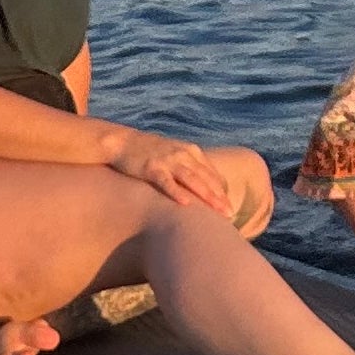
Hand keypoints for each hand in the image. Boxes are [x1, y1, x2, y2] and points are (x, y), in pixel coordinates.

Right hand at [106, 127, 237, 212]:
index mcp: (191, 152)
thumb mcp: (174, 154)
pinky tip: (186, 204)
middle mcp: (183, 154)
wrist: (122, 141)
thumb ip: (189, 167)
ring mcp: (168, 161)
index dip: (222, 191)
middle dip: (220, 197)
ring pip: (192, 180)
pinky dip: (177, 192)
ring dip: (207, 196)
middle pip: (206, 178)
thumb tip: (202, 188)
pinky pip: (167, 182)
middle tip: (231, 214)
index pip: (212, 174)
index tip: (231, 208)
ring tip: (218, 211)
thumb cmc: (148, 152)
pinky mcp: (152, 168)